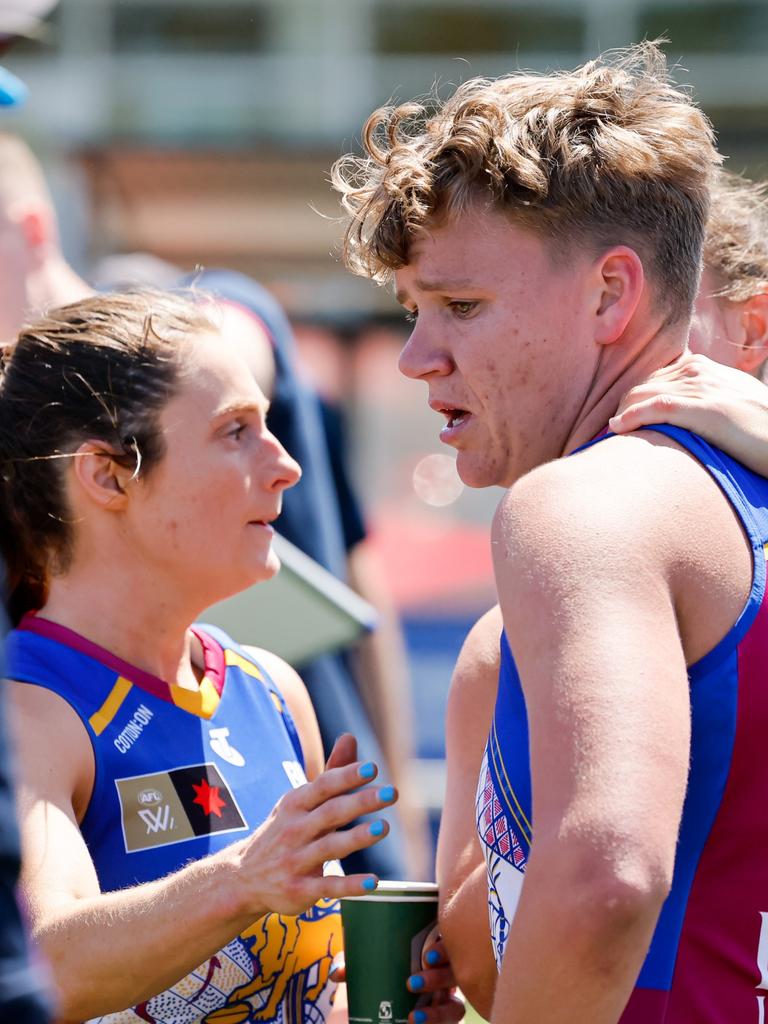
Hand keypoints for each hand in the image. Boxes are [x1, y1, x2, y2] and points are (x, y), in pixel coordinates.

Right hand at [229, 733, 397, 917]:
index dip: (347, 776)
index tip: (372, 768)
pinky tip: (373, 882)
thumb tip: (350, 737)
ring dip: (357, 837)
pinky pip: (327, 886)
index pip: (324, 786)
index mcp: (296, 804)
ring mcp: (296, 861)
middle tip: (391, 793)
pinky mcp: (300, 890)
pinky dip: (350, 885)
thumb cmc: (285, 831)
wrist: (243, 878)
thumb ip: (331, 773)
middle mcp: (295, 830)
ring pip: (330, 847)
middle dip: (360, 802)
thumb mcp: (301, 801)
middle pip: (331, 813)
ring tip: (383, 827)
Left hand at [329, 927, 465, 1023]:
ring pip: (456, 1006)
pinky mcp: (447, 1020)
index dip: (443, 948)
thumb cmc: (391, 975)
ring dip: (438, 1011)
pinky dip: (435, 1022)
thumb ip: (359, 967)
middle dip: (438, 978)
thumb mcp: (376, 968)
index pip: (448, 944)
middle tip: (413, 982)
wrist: (395, 1012)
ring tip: (414, 1016)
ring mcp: (450, 1000)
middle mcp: (447, 976)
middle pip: (454, 974)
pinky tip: (416, 1022)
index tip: (426, 955)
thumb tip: (336, 973)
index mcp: (434, 953)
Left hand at [609, 352, 767, 474]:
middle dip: (619, 409)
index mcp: (701, 367)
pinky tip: (617, 428)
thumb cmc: (760, 427)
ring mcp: (700, 387)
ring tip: (605, 438)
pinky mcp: (704, 408)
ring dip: (619, 415)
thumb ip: (701, 400)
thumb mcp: (728, 403)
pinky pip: (656, 407)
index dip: (630, 402)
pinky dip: (632, 416)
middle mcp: (697, 371)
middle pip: (639, 386)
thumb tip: (677, 415)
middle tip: (602, 434)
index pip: (650, 380)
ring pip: (641, 395)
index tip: (615, 422)